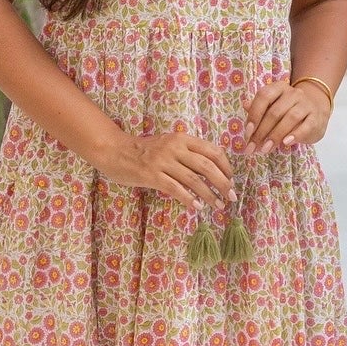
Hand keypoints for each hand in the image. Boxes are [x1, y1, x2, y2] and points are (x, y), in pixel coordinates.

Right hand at [96, 128, 234, 212]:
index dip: (226, 166)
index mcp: (182, 138)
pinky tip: (198, 207)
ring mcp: (162, 162)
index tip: (231, 179)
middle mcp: (174, 148)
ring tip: (219, 205)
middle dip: (223, 183)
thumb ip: (187, 153)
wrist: (115, 151)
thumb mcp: (168, 144)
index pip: (212, 151)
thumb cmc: (143, 150)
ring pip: (194, 180)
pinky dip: (189, 199)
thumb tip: (210, 170)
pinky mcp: (152, 175)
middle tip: (231, 196)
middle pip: (207, 167)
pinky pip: (176, 189)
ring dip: (210, 195)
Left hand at [243, 77, 330, 154]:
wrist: (317, 111)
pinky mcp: (316, 117)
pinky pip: (306, 126)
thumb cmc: (289, 110)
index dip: (254, 115)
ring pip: (290, 118)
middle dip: (261, 132)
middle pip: (275, 112)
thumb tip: (245, 105)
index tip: (247, 132)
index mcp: (279, 88)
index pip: (264, 97)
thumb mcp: (273, 107)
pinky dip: (295, 135)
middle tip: (253, 147)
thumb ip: (259, 107)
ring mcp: (306, 104)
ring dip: (275, 135)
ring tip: (266, 149)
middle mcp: (293, 93)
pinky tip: (286, 143)